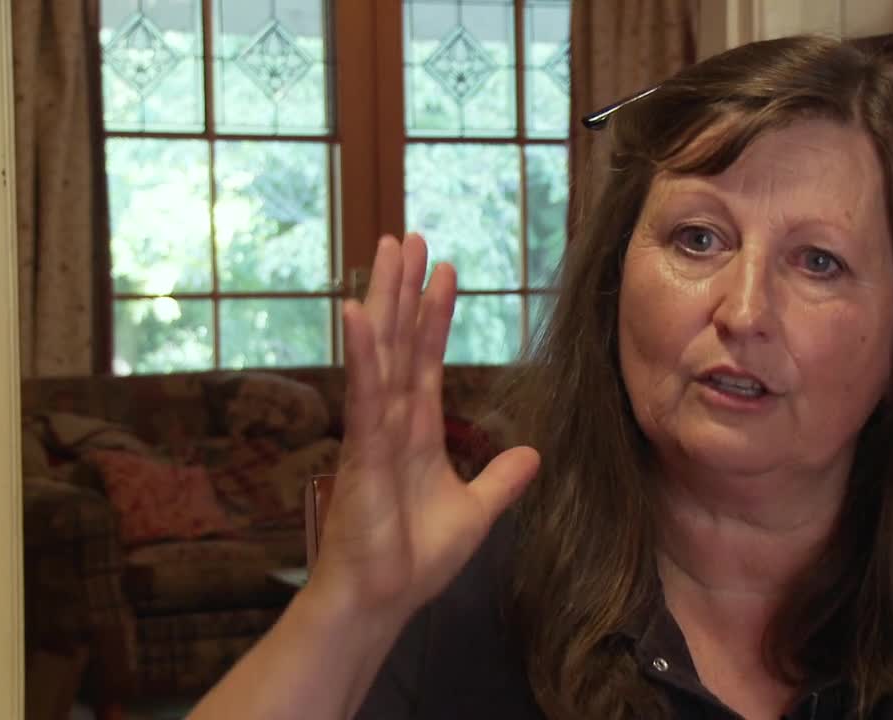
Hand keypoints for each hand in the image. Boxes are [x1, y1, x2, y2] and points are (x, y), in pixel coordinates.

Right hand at [308, 234, 539, 618]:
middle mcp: (391, 422)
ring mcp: (373, 433)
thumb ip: (500, 482)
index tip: (443, 271)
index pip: (425, 359)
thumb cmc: (413, 560)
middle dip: (404, 288)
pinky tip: (360, 313)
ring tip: (389, 250)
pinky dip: (363, 355)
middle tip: (408, 237)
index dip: (434, 315)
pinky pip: (364, 395)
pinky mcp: (362, 453)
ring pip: (381, 353)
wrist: (381, 601)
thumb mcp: (474, 513)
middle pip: (399, 341)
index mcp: (415, 431)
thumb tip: (532, 456)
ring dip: (385, 300)